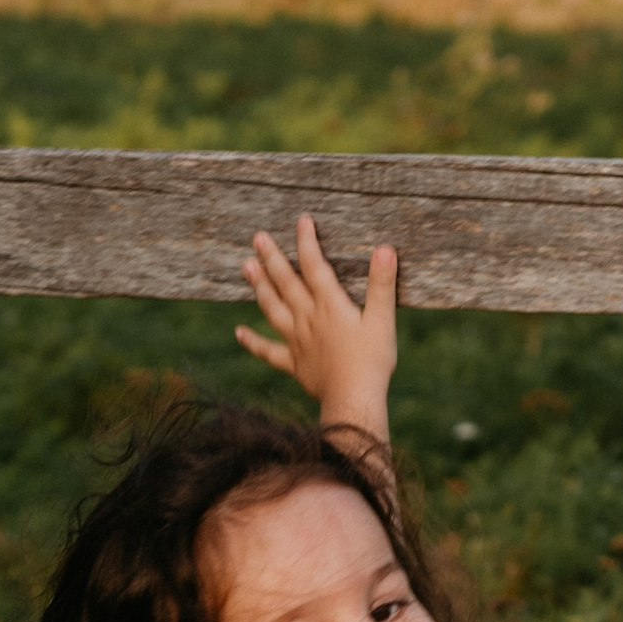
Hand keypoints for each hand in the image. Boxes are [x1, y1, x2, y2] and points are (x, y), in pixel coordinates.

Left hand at [235, 215, 396, 441]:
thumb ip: (382, 284)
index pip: (314, 266)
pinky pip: (268, 351)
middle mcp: (307, 318)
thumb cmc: (372, 362)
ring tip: (246, 267)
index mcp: (329, 305)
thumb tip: (384, 249)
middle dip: (272, 258)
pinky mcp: (294, 364)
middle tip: (257, 238)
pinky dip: (252, 342)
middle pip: (286, 282)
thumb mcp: (383, 320)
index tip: (301, 221)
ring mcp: (297, 341)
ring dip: (259, 287)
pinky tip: (238, 332)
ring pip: (272, 308)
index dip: (306, 241)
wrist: (353, 400)